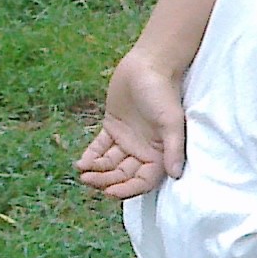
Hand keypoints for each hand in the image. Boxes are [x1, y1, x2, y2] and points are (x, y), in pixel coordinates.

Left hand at [75, 51, 187, 198]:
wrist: (149, 65)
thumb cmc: (164, 93)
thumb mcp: (172, 122)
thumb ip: (174, 148)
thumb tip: (175, 175)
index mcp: (160, 153)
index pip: (144, 181)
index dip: (128, 189)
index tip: (111, 193)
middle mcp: (144, 150)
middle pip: (124, 175)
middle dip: (107, 181)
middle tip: (89, 181)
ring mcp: (127, 140)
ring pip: (110, 164)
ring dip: (97, 171)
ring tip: (82, 172)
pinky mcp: (113, 127)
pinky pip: (100, 147)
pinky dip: (91, 156)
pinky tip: (81, 162)